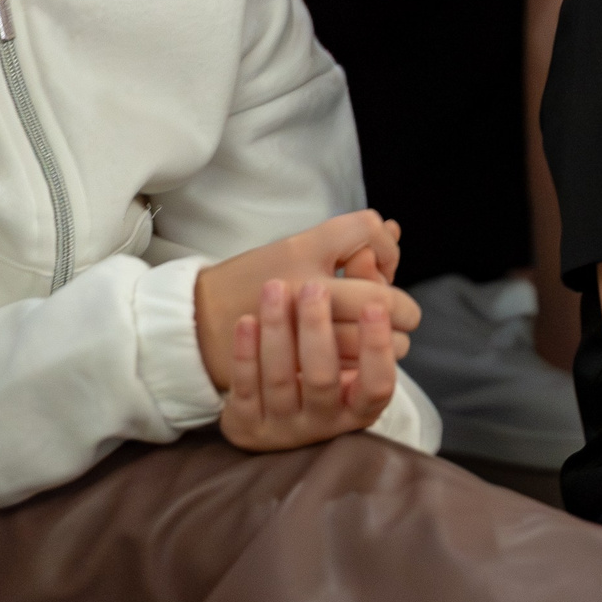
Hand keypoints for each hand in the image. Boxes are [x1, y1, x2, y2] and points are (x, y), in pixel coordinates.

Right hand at [193, 211, 417, 384]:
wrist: (196, 323)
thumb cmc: (253, 282)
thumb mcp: (296, 250)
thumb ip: (349, 241)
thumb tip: (393, 227)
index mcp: (301, 249)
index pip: (365, 231)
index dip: (387, 248)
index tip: (385, 266)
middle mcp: (300, 286)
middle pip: (377, 297)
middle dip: (401, 308)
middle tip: (404, 313)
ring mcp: (295, 331)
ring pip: (368, 341)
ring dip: (388, 343)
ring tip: (388, 339)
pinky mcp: (290, 371)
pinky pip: (345, 373)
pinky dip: (362, 369)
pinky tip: (361, 363)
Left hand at [217, 281, 399, 451]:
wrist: (267, 413)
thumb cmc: (319, 361)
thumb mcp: (349, 341)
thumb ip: (367, 290)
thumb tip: (378, 242)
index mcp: (358, 407)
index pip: (378, 384)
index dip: (378, 347)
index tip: (375, 306)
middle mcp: (324, 421)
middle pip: (322, 378)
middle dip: (318, 330)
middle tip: (314, 287)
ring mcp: (283, 427)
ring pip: (280, 380)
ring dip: (278, 330)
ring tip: (275, 287)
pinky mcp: (247, 424)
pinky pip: (244, 387)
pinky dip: (246, 352)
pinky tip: (247, 320)